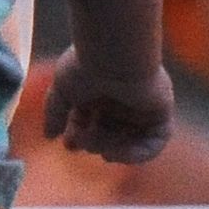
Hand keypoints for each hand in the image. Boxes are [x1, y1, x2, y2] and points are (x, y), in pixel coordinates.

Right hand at [45, 57, 174, 165]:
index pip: (90, 120)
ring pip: (130, 140)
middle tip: (82, 143)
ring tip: (100, 148)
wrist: (114, 54)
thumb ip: (54, 113)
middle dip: (94, 144)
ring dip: (113, 150)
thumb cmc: (86, 66)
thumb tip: (48, 136)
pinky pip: (154, 142)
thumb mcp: (62, 90)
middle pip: (109, 133)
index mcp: (99, 90)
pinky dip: (137, 154)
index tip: (68, 145)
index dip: (78, 136)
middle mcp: (121, 99)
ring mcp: (142, 106)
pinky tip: (116, 153)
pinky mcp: (160, 111)